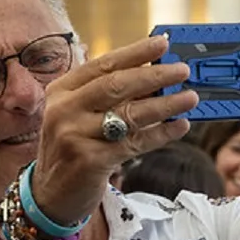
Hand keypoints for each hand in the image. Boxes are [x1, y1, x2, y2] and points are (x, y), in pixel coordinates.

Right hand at [29, 35, 196, 224]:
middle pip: (117, 85)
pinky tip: (179, 126)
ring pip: (130, 114)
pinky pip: (135, 142)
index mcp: (60, 91)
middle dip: (155, 75)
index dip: (135, 52)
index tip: (163, 43)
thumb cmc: (71, 150)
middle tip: (182, 70)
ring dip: (166, 104)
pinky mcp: (90, 160)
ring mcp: (74, 135)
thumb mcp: (77, 117)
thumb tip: (154, 75)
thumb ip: (105, 97)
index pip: (102, 65)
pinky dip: (161, 134)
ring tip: (190, 97)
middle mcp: (63, 110)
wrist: (49, 196)